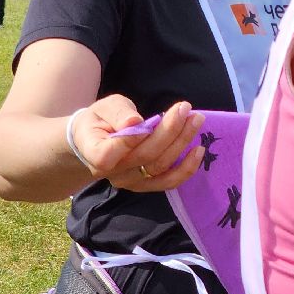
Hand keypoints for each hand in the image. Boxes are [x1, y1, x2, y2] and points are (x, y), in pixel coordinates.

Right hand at [70, 96, 205, 192]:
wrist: (96, 141)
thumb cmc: (100, 120)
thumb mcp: (103, 107)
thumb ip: (117, 113)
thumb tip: (134, 122)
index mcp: (94, 152)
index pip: (109, 154)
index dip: (131, 139)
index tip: (151, 117)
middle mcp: (113, 172)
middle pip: (145, 156)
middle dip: (170, 131)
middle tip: (185, 108)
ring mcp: (130, 182)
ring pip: (160, 167)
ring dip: (182, 143)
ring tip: (196, 120)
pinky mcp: (146, 185)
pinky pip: (168, 182)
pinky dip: (187, 168)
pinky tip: (199, 150)